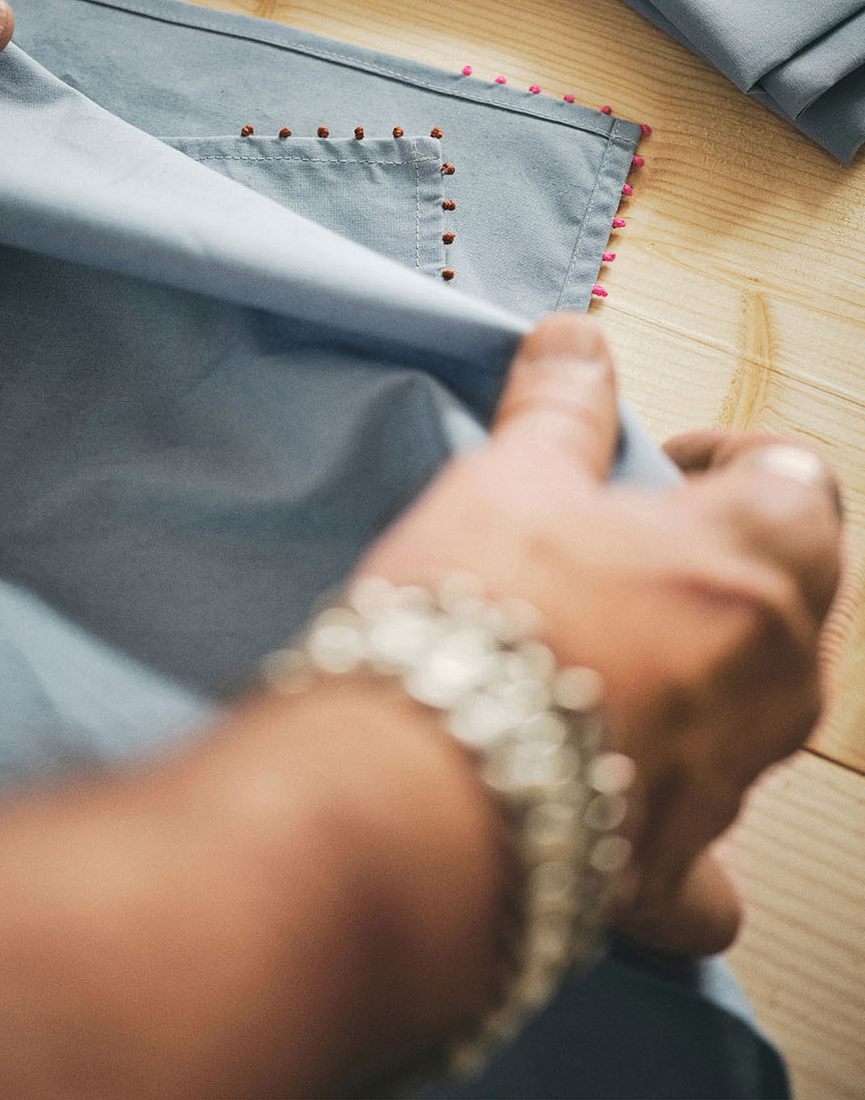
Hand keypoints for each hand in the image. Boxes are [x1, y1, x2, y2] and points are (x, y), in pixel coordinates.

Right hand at [360, 313, 841, 957]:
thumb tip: (579, 336)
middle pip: (784, 598)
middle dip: (709, 567)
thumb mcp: (513, 477)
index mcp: (758, 556)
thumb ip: (563, 405)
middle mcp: (777, 674)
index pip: (797, 481)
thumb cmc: (476, 608)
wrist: (409, 785)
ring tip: (589, 663)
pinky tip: (621, 811)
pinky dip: (674, 833)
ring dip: (691, 678)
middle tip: (614, 559)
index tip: (658, 469)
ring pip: (750, 714)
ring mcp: (734, 780)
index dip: (729, 460)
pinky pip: (708, 864)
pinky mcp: (674, 870)